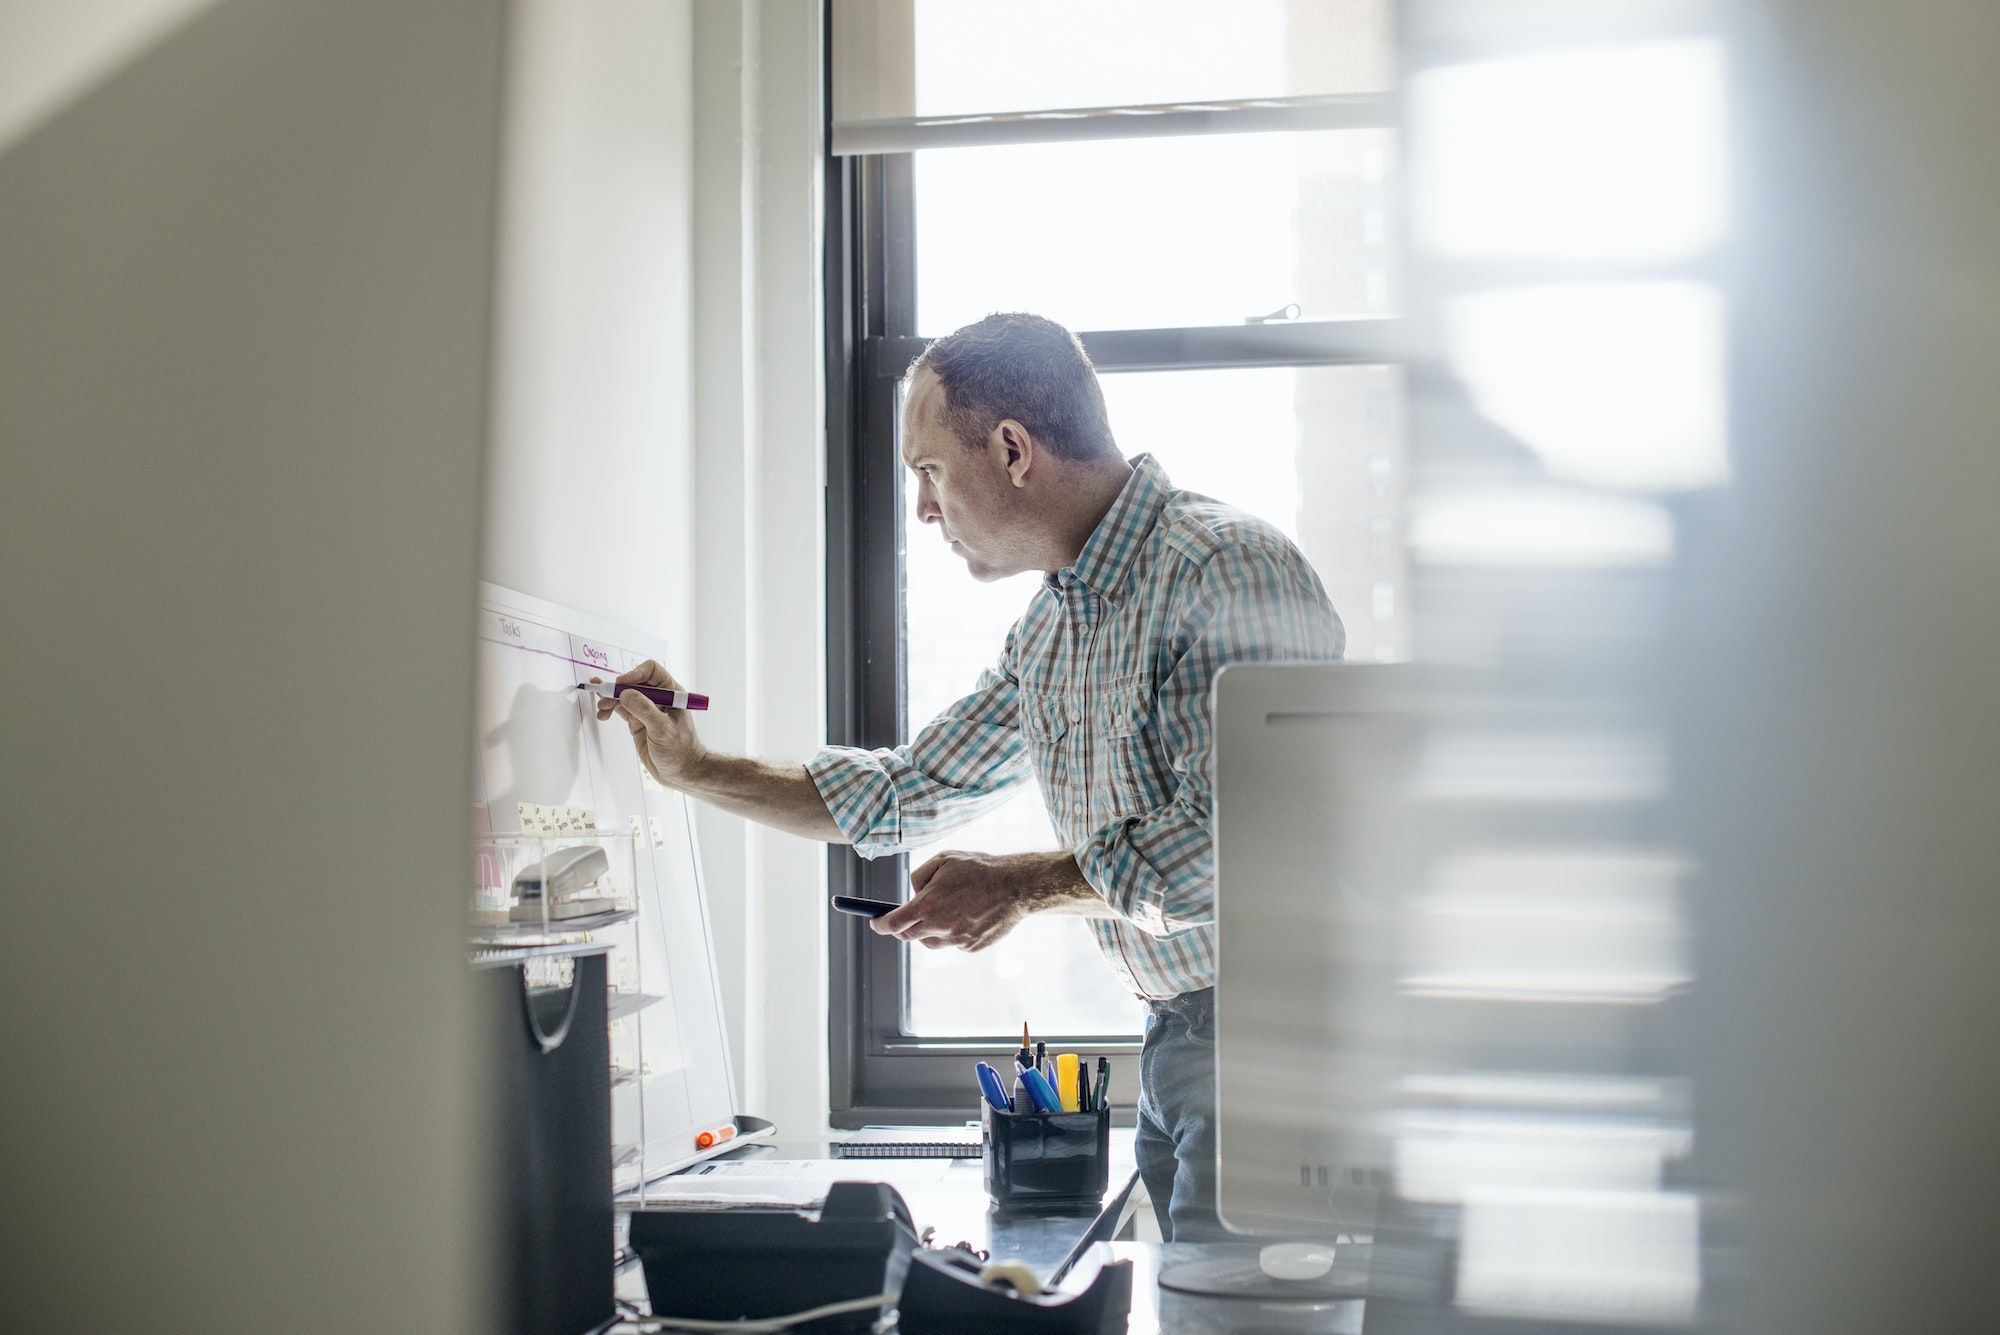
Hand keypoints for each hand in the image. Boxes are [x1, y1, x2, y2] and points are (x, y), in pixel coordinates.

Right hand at [593, 659, 707, 788]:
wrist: (681, 773)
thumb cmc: (681, 751)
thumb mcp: (663, 729)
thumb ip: (644, 710)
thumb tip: (625, 694)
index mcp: (671, 693)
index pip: (652, 672)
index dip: (635, 673)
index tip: (622, 683)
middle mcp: (658, 698)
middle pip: (634, 683)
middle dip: (618, 688)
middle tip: (604, 696)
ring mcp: (646, 710)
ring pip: (625, 696)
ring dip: (611, 699)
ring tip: (601, 708)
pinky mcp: (638, 722)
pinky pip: (621, 709)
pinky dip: (610, 709)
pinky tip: (603, 713)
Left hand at [871, 849, 1072, 952]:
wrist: (1016, 887)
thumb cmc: (979, 869)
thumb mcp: (943, 860)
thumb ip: (920, 877)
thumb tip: (914, 894)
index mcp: (928, 906)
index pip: (893, 923)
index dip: (880, 924)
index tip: (875, 922)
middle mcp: (939, 927)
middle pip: (909, 936)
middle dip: (903, 927)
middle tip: (906, 915)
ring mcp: (956, 941)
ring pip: (931, 941)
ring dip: (929, 929)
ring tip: (946, 907)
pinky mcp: (971, 947)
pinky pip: (952, 942)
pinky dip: (952, 931)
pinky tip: (967, 913)